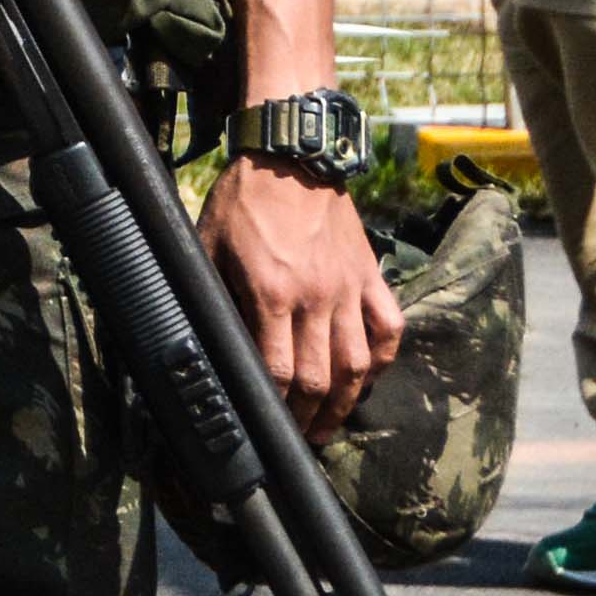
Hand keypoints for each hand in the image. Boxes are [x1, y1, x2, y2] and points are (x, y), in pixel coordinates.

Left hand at [199, 157, 400, 435]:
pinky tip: (366, 380)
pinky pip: (388, 329)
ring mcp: (348, 288)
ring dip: (344, 404)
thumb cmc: (240, 201)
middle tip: (295, 439)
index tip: (265, 427)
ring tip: (328, 426)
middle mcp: (315, 296)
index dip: (274, 407)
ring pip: (358, 364)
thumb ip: (213, 296)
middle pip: (319, 378)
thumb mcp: (207, 246)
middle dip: (307, 418)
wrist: (289, 156)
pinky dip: (382, 361)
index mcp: (271, 291)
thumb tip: (207, 342)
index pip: (278, 370)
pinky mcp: (370, 275)